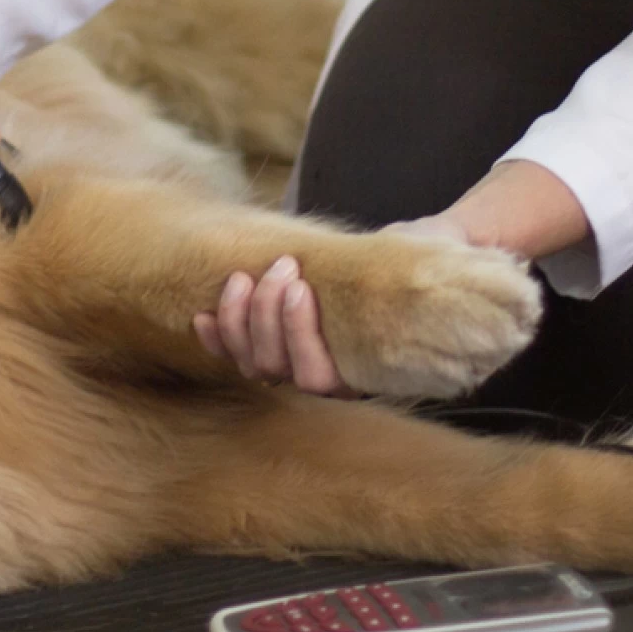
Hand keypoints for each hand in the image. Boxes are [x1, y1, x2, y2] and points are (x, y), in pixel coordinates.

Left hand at [191, 220, 473, 397]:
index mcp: (366, 374)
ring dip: (240, 320)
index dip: (300, 335)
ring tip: (246, 277)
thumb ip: (419, 267)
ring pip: (251, 363)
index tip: (300, 284)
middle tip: (280, 269)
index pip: (320, 378)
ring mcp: (295, 364)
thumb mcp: (430, 261)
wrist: (419, 256)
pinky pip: (233, 354)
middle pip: (277, 369)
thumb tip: (423, 251)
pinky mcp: (272, 344)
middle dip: (267, 318)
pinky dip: (215, 337)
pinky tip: (201, 315)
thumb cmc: (427, 259)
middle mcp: (328, 380)